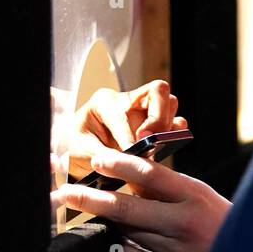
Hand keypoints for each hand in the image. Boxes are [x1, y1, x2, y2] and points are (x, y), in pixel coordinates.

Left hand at [51, 149, 230, 251]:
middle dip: (91, 199)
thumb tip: (131, 177)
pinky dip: (119, 246)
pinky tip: (111, 237)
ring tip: (86, 210)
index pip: (151, 175)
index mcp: (194, 196)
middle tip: (65, 193)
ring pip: (127, 233)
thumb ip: (170, 188)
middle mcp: (183, 223)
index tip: (99, 160)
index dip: (120, 166)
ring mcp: (175, 251)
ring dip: (105, 221)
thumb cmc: (223, 223)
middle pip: (128, 207)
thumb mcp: (202, 195)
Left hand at [65, 81, 186, 179]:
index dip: (127, 134)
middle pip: (158, 92)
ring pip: (170, 104)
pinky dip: (174, 134)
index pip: (122, 112)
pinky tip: (163, 147)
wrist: (79, 155)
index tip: (131, 150)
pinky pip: (175, 122)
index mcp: (104, 102)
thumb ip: (106, 155)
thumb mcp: (82, 152)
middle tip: (149, 140)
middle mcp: (128, 101)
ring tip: (154, 146)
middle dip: (157, 117)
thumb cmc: (76, 149)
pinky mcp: (155, 125)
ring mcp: (144, 111)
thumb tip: (129, 159)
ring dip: (165, 126)